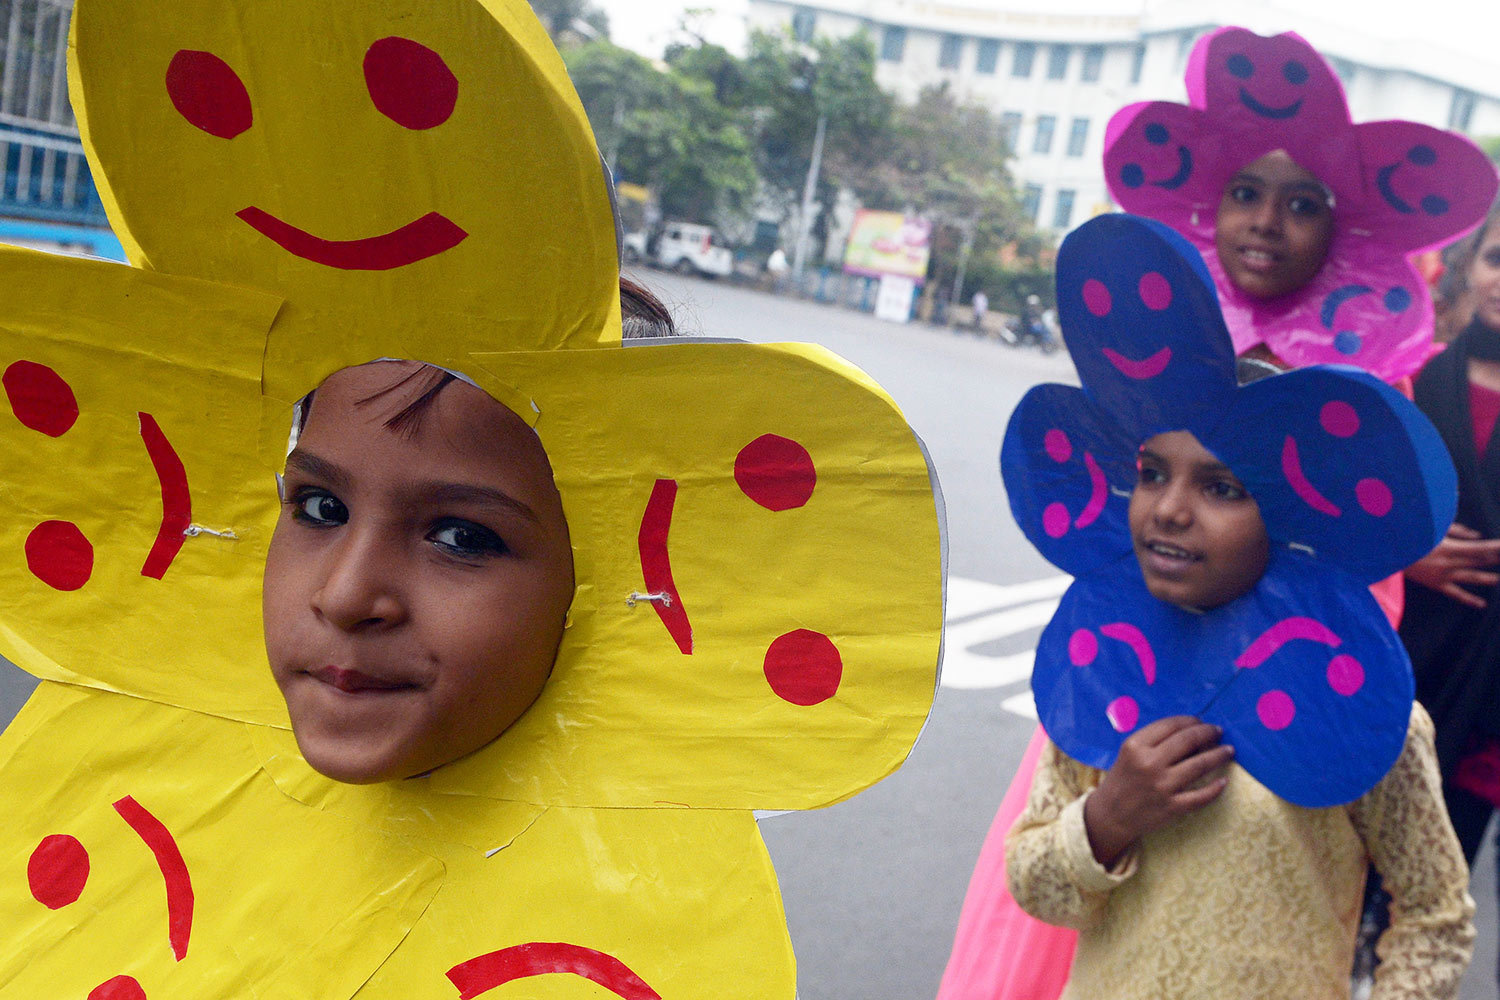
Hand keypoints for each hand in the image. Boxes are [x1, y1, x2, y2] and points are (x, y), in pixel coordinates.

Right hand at [1083, 716, 1232, 867]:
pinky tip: (1224, 781)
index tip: (1201, 722)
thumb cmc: (1122, 779)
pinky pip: (1201, 796)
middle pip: (1188, 740)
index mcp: (1136, 745)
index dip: (1191, 721)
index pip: (1171, 725)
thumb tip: (1192, 731)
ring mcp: (1162, 786)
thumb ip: (1154, 741)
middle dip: (1208, 733)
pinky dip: (1216, 788)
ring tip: (1228, 751)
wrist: (1110, 815)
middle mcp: (1149, 763)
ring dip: (1219, 755)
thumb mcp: (1130, 753)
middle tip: (1218, 732)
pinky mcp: (1171, 807)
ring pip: (1199, 765)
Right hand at [1405, 523, 1499, 608]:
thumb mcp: (1433, 529)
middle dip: (1495, 558)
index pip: (1479, 548)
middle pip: (1478, 561)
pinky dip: (1469, 599)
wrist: (1388, 554)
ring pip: (1471, 577)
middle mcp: (1449, 563)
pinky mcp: (1436, 584)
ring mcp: (1443, 576)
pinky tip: (1481, 604)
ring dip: (1487, 578)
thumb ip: (1456, 531)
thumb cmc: (1410, 537)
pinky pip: (1456, 594)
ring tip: (1498, 579)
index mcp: (1449, 547)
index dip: (1495, 547)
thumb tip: (1476, 535)